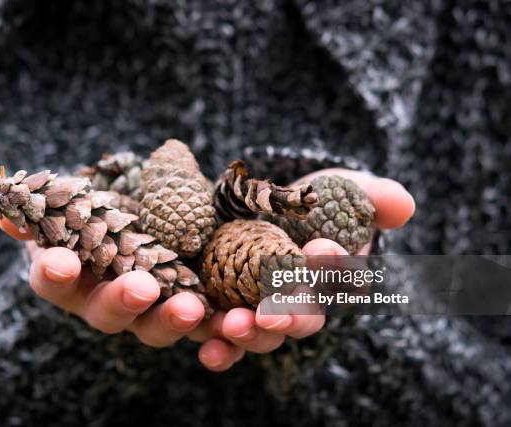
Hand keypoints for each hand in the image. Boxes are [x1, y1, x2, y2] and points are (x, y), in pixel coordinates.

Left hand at [0, 168, 413, 371]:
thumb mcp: (297, 190)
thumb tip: (404, 204)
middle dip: (238, 330)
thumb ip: (347, 199)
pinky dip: (64, 276)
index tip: (301, 288)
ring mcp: (133, 298)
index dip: (293, 311)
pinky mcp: (81, 278)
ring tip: (165, 289)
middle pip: (218, 335)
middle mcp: (190, 308)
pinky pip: (67, 289)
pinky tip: (63, 259)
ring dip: (156, 313)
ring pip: (142, 324)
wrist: (153, 180)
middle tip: (249, 317)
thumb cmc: (237, 197)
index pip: (280, 320)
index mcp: (240, 299)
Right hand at [0, 219, 206, 349]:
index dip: (54, 273)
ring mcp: (151, 312)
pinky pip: (208, 333)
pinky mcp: (195, 312)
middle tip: (141, 288)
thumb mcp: (81, 201)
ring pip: (158, 328)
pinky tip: (236, 326)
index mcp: (75, 276)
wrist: (149, 216)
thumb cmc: (105, 209)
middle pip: (110, 314)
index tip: (58, 260)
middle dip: (123, 302)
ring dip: (176, 321)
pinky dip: (224, 336)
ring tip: (194, 308)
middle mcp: (109, 302)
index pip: (54, 280)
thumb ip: (51, 207)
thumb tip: (8, 213)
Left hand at [186, 168, 414, 370]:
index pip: (343, 279)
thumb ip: (371, 197)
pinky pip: (224, 340)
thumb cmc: (311, 201)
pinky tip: (210, 351)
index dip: (335, 268)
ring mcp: (262, 312)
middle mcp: (301, 302)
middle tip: (273, 312)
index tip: (321, 247)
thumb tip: (402, 204)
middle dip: (290, 316)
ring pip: (263, 334)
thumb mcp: (340, 190)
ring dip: (251, 334)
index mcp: (332, 276)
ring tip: (234, 326)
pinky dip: (220, 350)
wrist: (258, 204)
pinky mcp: (226, 313)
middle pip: (303, 318)